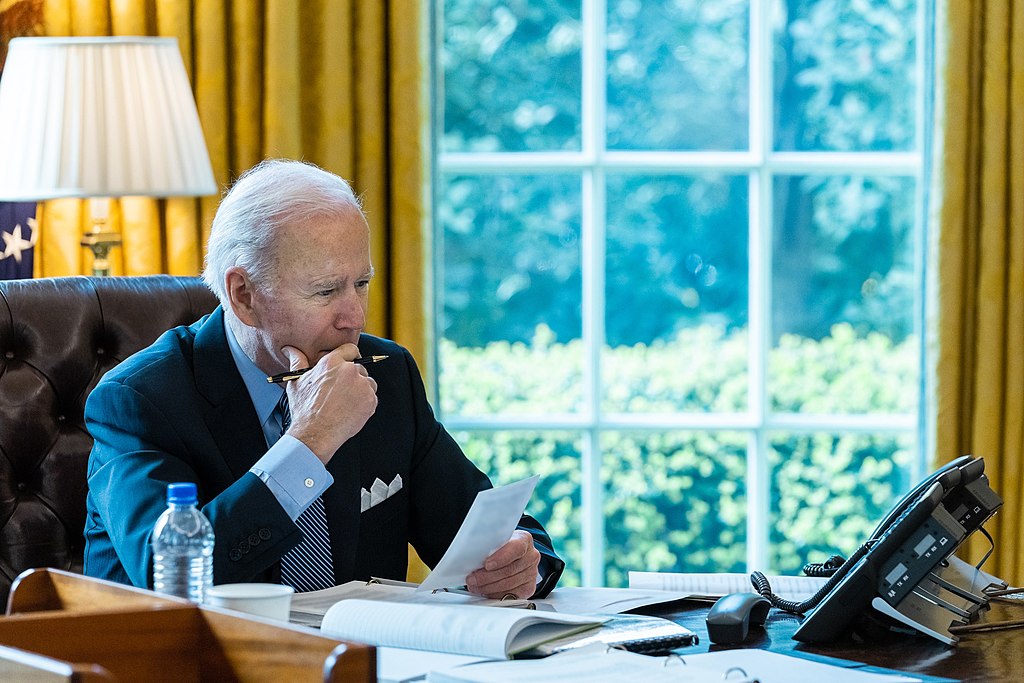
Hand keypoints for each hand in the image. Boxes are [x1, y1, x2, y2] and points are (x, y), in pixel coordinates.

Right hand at [281, 344, 377, 462]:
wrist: (316, 433)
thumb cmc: (304, 409)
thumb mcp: (296, 382)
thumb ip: (297, 362)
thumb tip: (290, 350)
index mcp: (332, 362)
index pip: (350, 349)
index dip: (350, 356)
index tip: (350, 363)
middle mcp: (349, 370)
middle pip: (359, 368)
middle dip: (353, 378)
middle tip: (341, 393)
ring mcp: (362, 385)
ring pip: (368, 383)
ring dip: (361, 391)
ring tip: (345, 403)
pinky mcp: (370, 400)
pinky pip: (372, 397)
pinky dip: (365, 404)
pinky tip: (351, 411)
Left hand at [465, 530, 540, 599]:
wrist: (514, 556)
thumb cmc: (503, 547)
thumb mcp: (497, 540)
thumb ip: (490, 545)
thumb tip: (472, 553)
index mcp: (524, 540)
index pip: (515, 548)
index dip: (501, 558)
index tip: (487, 564)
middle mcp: (531, 556)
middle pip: (509, 570)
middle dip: (487, 576)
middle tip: (472, 579)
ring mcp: (532, 573)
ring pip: (509, 584)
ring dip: (488, 587)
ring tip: (476, 586)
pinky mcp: (529, 588)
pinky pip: (511, 595)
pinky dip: (496, 595)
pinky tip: (486, 592)